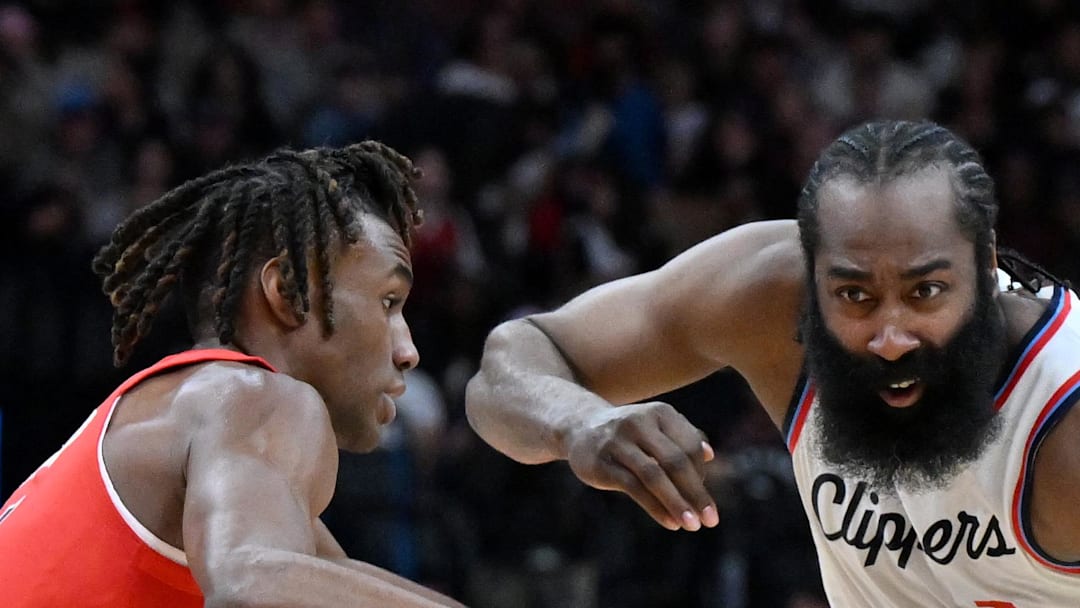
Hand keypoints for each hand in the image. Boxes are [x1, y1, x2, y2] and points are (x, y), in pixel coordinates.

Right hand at [565, 401, 719, 530]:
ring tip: (692, 525)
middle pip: (675, 461)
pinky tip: (670, 522)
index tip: (705, 500)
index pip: (690, 447)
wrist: (579, 427)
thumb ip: (684, 437)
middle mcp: (639, 423)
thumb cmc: (629, 433)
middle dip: (696, 493)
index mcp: (659, 413)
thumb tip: (710, 455)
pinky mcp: (602, 463)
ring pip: (654, 476)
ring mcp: (618, 442)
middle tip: (711, 520)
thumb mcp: (655, 427)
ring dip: (677, 503)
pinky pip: (633, 487)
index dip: (701, 475)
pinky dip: (655, 507)